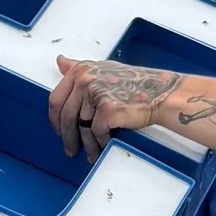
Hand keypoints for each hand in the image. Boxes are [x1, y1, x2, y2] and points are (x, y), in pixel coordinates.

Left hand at [49, 55, 178, 158]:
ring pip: (82, 128)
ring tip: (90, 154)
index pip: (56, 99)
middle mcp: (86, 79)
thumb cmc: (135, 83)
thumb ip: (79, 67)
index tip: (58, 130)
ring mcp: (96, 94)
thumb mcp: (102, 69)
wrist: (160, 93)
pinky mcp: (107, 110)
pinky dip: (101, 142)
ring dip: (86, 145)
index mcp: (81, 70)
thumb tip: (59, 61)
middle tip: (70, 149)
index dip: (55, 119)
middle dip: (67, 137)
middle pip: (66, 116)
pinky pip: (97, 133)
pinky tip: (104, 147)